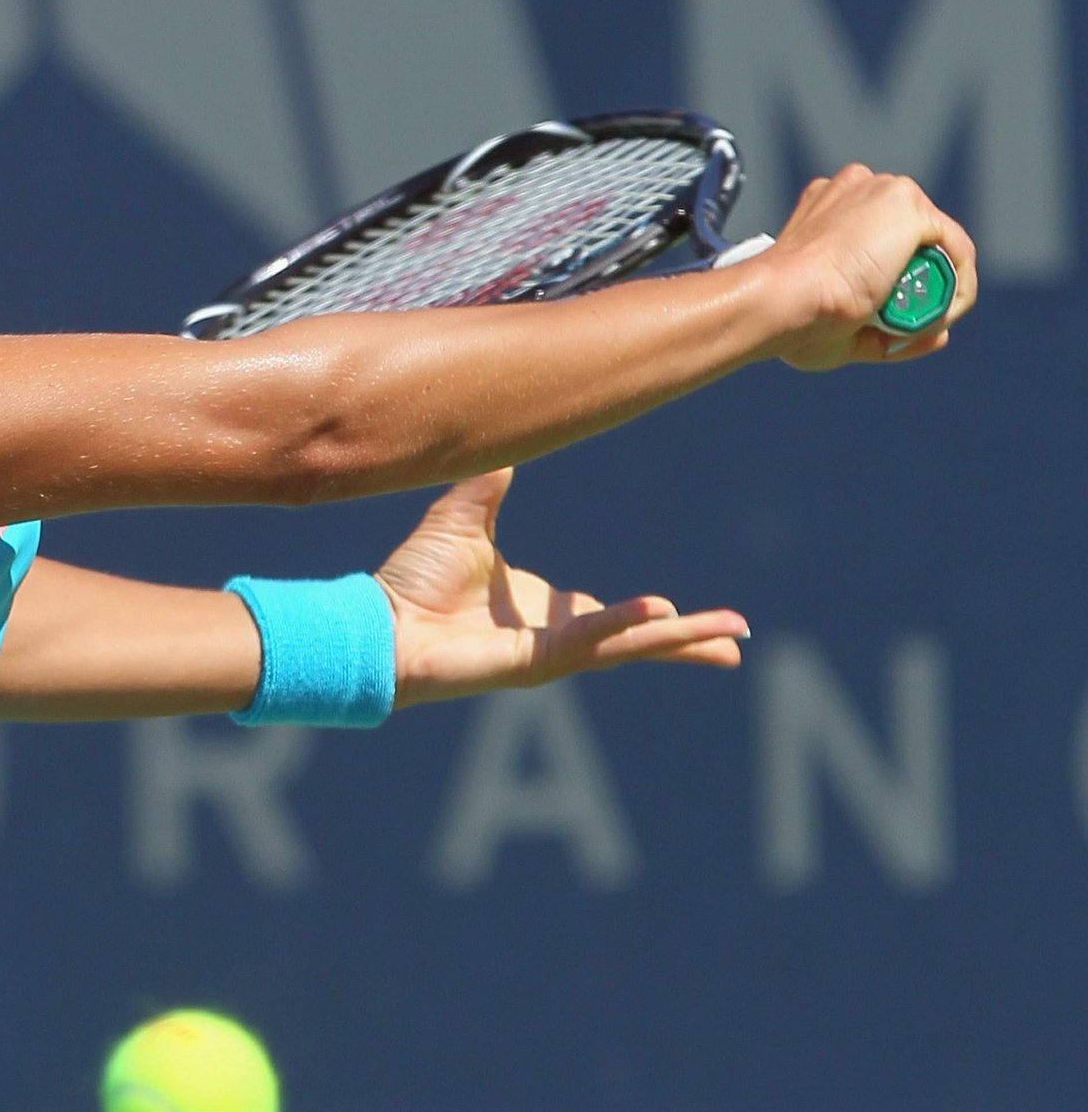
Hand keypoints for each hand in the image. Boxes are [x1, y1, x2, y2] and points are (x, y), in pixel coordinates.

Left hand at [374, 469, 747, 704]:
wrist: (376, 621)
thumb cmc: (410, 581)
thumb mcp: (461, 520)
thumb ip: (487, 489)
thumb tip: (504, 448)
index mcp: (543, 609)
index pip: (612, 616)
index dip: (650, 617)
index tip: (682, 611)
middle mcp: (551, 635)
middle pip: (635, 638)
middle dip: (686, 640)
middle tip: (736, 640)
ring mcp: (545, 653)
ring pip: (626, 645)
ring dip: (677, 640)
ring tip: (728, 640)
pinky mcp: (530, 663)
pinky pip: (587, 642)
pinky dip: (623, 626)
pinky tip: (661, 615)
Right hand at [762, 163, 978, 370]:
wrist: (781, 300)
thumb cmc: (792, 317)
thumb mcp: (843, 319)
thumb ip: (887, 325)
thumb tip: (939, 337)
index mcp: (828, 203)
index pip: (880, 234)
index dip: (893, 277)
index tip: (885, 315)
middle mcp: (858, 188)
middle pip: (910, 236)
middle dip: (915, 281)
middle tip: (901, 324)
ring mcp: (886, 193)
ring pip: (936, 243)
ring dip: (936, 285)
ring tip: (915, 324)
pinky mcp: (911, 208)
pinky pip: (957, 250)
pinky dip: (958, 287)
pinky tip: (943, 315)